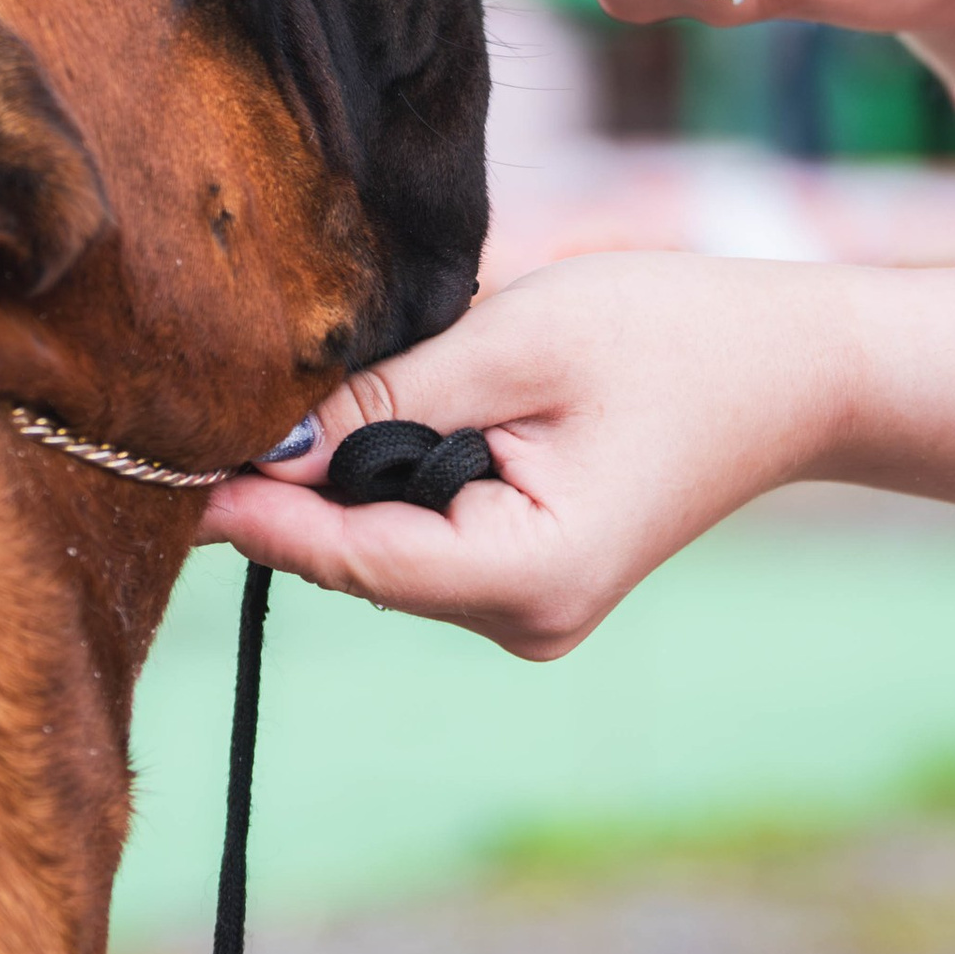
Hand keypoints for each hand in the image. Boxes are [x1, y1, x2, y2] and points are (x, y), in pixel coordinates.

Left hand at [199, 253, 846, 658]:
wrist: (794, 365)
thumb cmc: (669, 335)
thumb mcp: (517, 341)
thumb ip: (389, 395)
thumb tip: (267, 439)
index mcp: (525, 578)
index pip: (347, 556)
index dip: (250, 510)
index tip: (160, 466)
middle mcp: (521, 619)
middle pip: (357, 553)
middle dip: (297, 476)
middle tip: (213, 392)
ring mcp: (528, 607)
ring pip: (385, 541)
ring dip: (349, 465)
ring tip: (310, 379)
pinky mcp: (530, 574)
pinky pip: (426, 529)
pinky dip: (395, 468)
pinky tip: (387, 404)